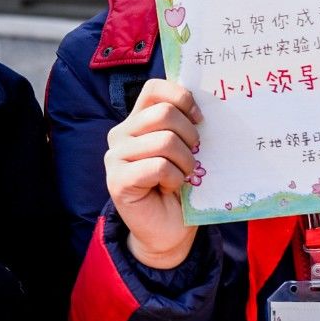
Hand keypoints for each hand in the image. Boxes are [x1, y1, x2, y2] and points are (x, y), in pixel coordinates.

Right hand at [105, 78, 201, 268]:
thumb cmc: (179, 187)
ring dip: (186, 162)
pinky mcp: (118, 180)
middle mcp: (121, 134)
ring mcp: (115, 157)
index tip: (199, 118)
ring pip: (164, 141)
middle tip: (194, 157)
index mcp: (137, 121)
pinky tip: (170, 188)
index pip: (154, 89)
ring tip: (183, 176)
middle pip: (164, 113)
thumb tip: (204, 109)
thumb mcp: (185, 150)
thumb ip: (185, 126)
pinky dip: (174, 178)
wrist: (168, 231)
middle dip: (190, 136)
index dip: (181, 97)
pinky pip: (158, 167)